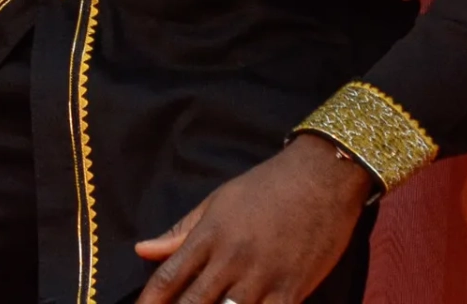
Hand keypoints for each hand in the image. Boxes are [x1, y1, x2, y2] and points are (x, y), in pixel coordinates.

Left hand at [134, 136, 369, 303]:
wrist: (322, 176)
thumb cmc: (267, 185)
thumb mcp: (219, 201)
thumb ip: (182, 230)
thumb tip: (143, 249)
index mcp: (211, 235)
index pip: (169, 277)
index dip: (150, 302)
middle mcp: (232, 259)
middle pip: (193, 303)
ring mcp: (263, 277)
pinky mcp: (292, 290)